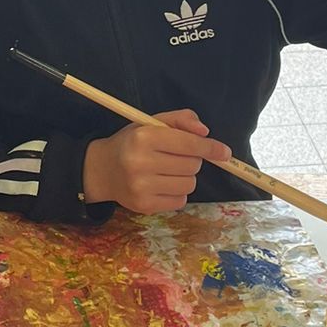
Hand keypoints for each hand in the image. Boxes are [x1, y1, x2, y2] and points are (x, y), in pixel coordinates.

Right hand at [82, 111, 231, 214]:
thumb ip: (180, 120)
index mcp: (143, 137)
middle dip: (192, 160)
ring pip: (189, 184)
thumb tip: (205, 132)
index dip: (210, 148)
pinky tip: (161, 185)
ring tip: (166, 171)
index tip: (225, 152)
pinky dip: (177, 193)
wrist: (101, 170)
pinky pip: (180, 201)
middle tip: (175, 157)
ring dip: (185, 177)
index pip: (188, 144)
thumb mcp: (150, 123)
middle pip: (192, 165)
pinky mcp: (144, 205)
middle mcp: (140, 162)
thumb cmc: (131, 143)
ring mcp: (141, 186)